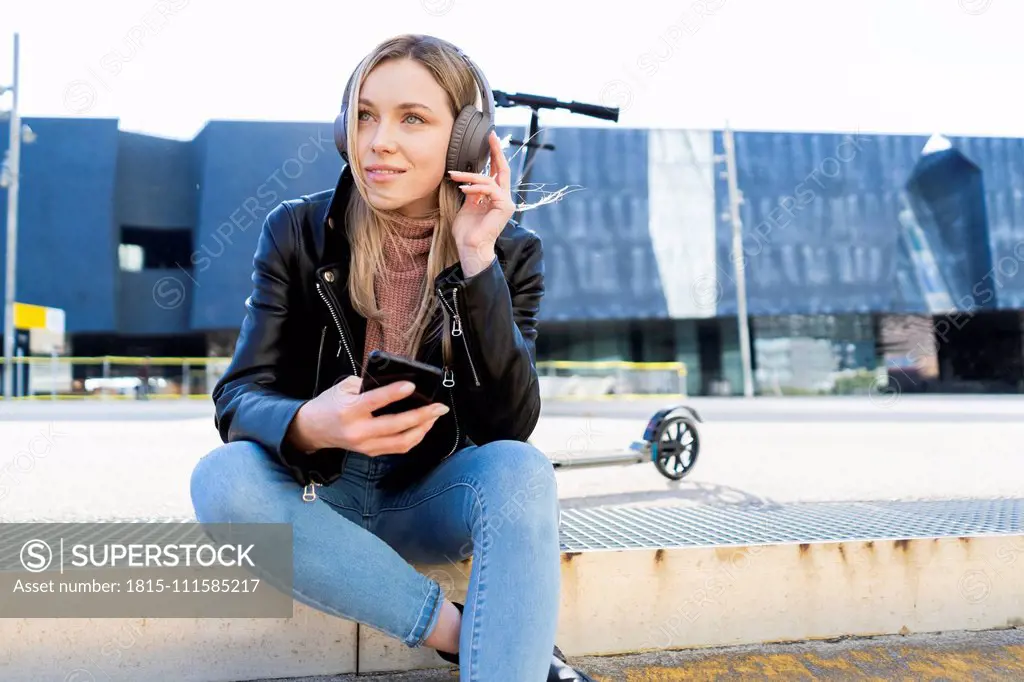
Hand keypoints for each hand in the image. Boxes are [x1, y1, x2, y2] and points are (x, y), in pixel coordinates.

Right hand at [287, 376, 449, 455]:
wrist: (313, 429)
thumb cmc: (330, 404)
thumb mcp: (344, 387)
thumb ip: (368, 384)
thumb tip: (396, 381)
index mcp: (349, 410)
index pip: (375, 401)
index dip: (394, 393)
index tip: (412, 386)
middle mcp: (358, 431)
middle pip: (395, 426)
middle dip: (421, 416)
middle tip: (439, 407)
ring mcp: (365, 445)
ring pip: (401, 442)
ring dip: (422, 429)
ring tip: (434, 416)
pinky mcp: (371, 452)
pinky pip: (398, 447)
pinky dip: (414, 437)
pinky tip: (423, 427)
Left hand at [449, 130, 514, 276]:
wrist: (470, 248)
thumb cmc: (467, 232)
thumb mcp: (467, 206)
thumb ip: (471, 192)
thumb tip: (467, 179)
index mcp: (495, 197)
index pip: (496, 173)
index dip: (494, 156)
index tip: (489, 139)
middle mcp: (504, 198)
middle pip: (503, 170)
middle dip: (496, 152)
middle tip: (490, 136)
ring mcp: (506, 202)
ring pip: (489, 180)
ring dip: (470, 176)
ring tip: (454, 176)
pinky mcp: (504, 207)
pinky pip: (489, 189)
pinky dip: (475, 188)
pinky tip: (464, 190)